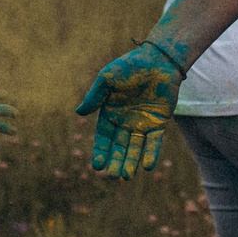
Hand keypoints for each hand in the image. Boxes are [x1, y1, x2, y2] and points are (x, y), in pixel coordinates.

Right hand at [74, 41, 185, 177]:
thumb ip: (95, 96)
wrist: (159, 59)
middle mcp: (125, 121)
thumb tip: (79, 113)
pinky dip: (151, 153)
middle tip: (113, 177)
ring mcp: (142, 123)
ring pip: (136, 147)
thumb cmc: (130, 66)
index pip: (104, 136)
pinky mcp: (159, 122)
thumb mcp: (107, 78)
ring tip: (126, 176)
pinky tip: (147, 166)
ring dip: (131, 162)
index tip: (97, 166)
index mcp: (110, 112)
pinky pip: (155, 141)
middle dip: (115, 161)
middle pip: (119, 146)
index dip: (101, 151)